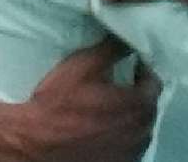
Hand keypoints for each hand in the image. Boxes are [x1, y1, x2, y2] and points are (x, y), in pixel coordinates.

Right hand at [18, 37, 158, 161]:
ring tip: (111, 110)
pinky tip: (104, 132)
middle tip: (119, 87)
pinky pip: (128, 148)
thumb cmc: (59, 103)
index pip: (154, 82)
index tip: (130, 67)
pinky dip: (122, 138)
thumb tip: (130, 37)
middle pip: (148, 107)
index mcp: (139, 105)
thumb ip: (113, 48)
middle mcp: (142, 133)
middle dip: (138, 94)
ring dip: (131, 118)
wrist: (33, 143)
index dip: (142, 71)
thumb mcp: (84, 64)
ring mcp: (131, 154)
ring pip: (140, 130)